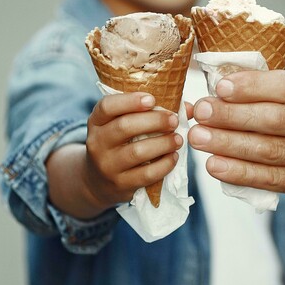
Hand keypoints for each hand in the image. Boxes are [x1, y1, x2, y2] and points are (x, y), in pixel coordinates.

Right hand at [80, 92, 181, 209]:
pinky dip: (164, 165)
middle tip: (174, 120)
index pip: (107, 106)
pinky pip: (146, 174)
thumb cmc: (119, 144)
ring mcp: (107, 166)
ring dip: (163, 143)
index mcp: (97, 121)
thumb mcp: (122, 124)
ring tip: (178, 139)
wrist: (98, 182)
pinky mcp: (120, 185)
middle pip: (124, 126)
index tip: (152, 99)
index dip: (130, 101)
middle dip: (155, 121)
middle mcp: (97, 142)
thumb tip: (188, 108)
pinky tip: (173, 157)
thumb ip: (151, 111)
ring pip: (136, 152)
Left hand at [187, 71, 284, 217]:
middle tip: (198, 110)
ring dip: (228, 145)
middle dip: (230, 115)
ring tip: (197, 138)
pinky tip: (217, 167)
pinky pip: (274, 181)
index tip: (220, 84)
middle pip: (273, 120)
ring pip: (269, 152)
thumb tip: (239, 84)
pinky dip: (242, 173)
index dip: (251, 86)